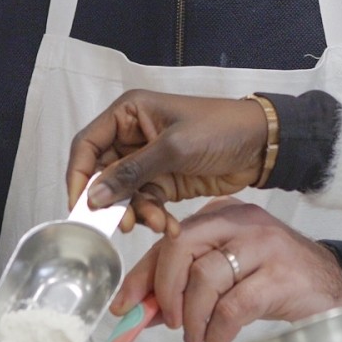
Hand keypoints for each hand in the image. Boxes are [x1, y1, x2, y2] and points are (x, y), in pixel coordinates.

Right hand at [67, 91, 271, 234]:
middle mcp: (132, 136)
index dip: (79, 176)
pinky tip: (171, 227)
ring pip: (126, 194)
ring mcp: (148, 161)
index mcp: (128, 113)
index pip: (87, 145)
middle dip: (112, 202)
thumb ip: (130, 173)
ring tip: (158, 224)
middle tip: (121, 223)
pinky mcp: (164, 182)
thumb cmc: (219, 129)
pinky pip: (147, 203)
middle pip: (103, 174)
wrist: (262, 144)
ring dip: (138, 212)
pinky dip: (155, 217)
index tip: (80, 207)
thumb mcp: (172, 148)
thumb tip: (92, 197)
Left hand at [115, 197, 341, 341]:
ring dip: (193, 317)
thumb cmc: (276, 276)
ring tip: (196, 336)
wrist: (332, 282)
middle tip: (167, 320)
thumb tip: (144, 308)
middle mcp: (241, 222)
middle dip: (164, 290)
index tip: (125, 304)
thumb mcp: (229, 270)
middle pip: (180, 247)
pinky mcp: (279, 277)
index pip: (169, 239)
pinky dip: (217, 331)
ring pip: (204, 278)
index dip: (142, 274)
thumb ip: (187, 282)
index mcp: (222, 214)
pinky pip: (232, 307)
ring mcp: (263, 246)